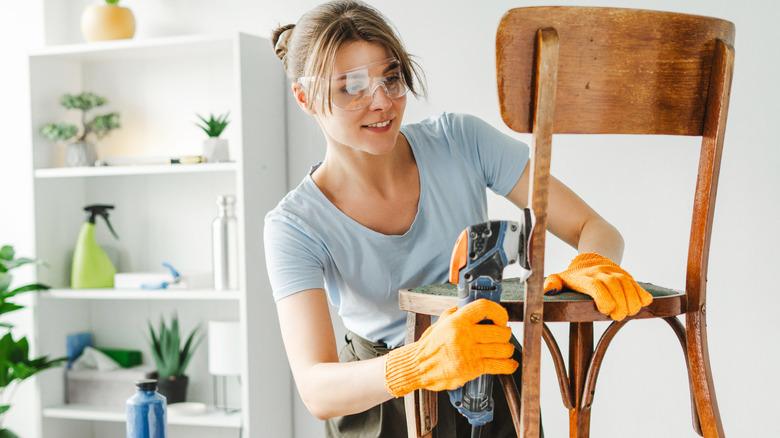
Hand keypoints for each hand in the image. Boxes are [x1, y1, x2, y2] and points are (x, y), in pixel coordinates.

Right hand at [384, 299, 517, 396]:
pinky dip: (508, 365)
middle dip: (505, 334)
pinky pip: (499, 365)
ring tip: (505, 350)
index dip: (498, 312)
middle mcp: (464, 334)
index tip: (501, 318)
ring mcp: (470, 352)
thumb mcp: (438, 325)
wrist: (418, 367)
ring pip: (503, 348)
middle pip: (499, 331)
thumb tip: (459, 308)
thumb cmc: (428, 347)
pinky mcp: (473, 368)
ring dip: (507, 350)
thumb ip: (451, 316)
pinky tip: (508, 364)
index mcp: (457, 320)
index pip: (485, 307)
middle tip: (503, 336)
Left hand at [544, 252, 652, 320]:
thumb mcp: (560, 278)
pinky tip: (641, 303)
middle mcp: (601, 272)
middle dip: (620, 303)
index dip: (603, 298)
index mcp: (584, 277)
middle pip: (614, 285)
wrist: (592, 257)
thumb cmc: (574, 276)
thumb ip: (553, 283)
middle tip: (618, 316)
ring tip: (630, 312)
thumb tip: (549, 290)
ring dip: (632, 300)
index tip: (605, 310)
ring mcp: (615, 272)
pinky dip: (642, 294)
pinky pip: (637, 284)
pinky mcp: (627, 275)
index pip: (596, 285)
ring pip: (628, 284)